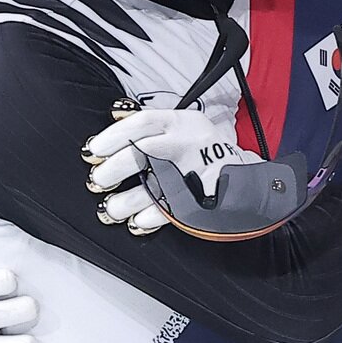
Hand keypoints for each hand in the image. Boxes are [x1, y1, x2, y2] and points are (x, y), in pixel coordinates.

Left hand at [82, 109, 263, 234]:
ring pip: (154, 185)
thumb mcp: (182, 128)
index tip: (94, 150)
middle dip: (115, 168)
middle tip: (98, 180)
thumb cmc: (204, 152)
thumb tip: (113, 121)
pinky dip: (150, 217)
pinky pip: (171, 209)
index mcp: (182, 122)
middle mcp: (189, 143)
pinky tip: (136, 221)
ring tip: (110, 209)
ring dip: (126, 200)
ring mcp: (197, 171)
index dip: (114, 135)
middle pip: (143, 152)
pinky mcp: (204, 197)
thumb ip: (152, 128)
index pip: (143, 122)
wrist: (247, 178)